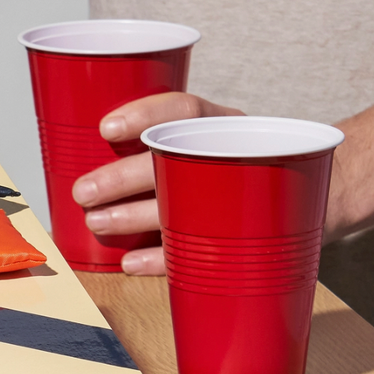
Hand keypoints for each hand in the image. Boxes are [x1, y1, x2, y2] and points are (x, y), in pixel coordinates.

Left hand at [71, 92, 243, 274]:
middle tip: (82, 192)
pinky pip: (198, 250)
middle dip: (122, 178)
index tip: (106, 128)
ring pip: (181, 205)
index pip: (184, 110)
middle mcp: (228, 157)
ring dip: (132, 217)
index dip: (145, 114)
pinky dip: (160, 259)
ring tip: (96, 223)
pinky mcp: (237, 238)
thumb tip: (79, 154)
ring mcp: (235, 198)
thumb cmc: (218, 170)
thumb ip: (155, 147)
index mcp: (218, 127)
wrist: (294, 202)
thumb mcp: (196, 146)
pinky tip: (129, 263)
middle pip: (174, 161)